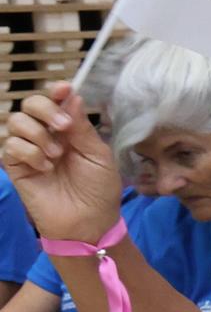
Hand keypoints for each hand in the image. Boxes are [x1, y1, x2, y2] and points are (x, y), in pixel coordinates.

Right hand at [1, 83, 125, 242]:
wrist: (88, 222)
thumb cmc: (98, 189)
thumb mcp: (97, 155)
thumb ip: (82, 127)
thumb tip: (71, 95)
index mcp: (68, 129)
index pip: (55, 101)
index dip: (56, 91)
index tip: (63, 88)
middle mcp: (46, 135)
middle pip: (30, 104)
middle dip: (46, 109)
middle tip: (64, 128)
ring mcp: (29, 149)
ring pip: (16, 121)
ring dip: (38, 134)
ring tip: (56, 155)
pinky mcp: (15, 166)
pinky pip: (10, 145)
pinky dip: (29, 153)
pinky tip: (45, 168)